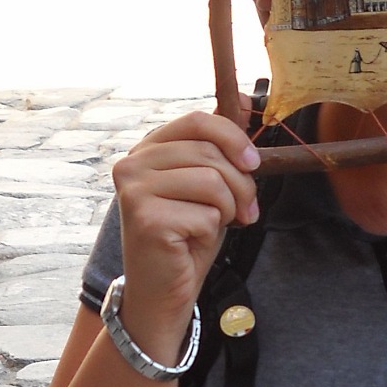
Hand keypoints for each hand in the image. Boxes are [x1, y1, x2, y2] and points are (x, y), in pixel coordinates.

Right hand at [110, 112, 260, 356]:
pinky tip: (192, 242)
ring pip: (212, 181)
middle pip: (210, 152)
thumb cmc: (189, 236)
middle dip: (241, 184)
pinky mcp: (144, 217)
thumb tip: (242, 96)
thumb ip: (219, 145)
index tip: (253, 163)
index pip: (198, 120)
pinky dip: (211, 231)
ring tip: (217, 225)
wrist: (164, 290)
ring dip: (228, 208)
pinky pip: (206, 213)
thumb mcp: (209, 183)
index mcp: (149, 148)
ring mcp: (134, 189)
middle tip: (243, 211)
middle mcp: (133, 163)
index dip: (234, 138)